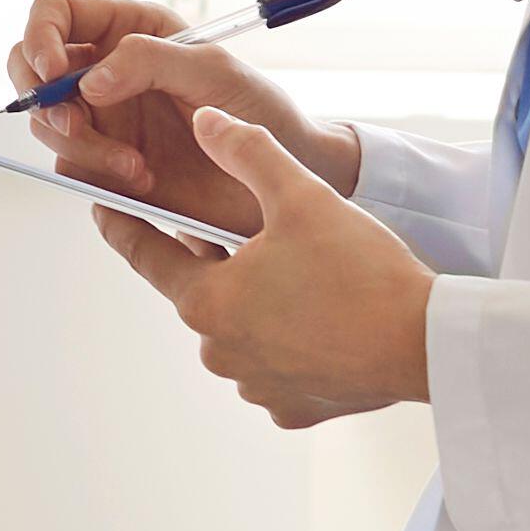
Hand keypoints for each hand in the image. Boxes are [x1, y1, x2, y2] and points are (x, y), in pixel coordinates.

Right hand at [7, 0, 360, 238]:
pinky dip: (97, 175)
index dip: (41, 35)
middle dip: (43, 99)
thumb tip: (87, 81)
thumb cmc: (260, 111)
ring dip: (82, 146)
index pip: (56, 12)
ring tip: (135, 166)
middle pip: (30, 66)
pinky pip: (71, 166)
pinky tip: (142, 180)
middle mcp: (105, 69)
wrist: (280, 180)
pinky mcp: (105, 163)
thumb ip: (149, 61)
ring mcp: (103, 117)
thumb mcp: (212, 71)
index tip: (53, 68)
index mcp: (128, 29)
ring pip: (48, 123)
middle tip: (75, 125)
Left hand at [97, 105, 434, 429]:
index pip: (147, 255)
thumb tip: (204, 121)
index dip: (124, 225)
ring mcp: (257, 385)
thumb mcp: (297, 195)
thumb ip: (245, 151)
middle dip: (219, 260)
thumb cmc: (360, 271)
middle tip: (255, 233)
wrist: (425, 343)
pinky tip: (323, 320)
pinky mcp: (295, 409)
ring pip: (243, 330)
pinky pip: (279, 368)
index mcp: (208, 300)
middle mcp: (220, 352)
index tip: (104, 208)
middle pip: (203, 291)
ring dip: (259, 304)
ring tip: (302, 276)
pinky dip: (292, 343)